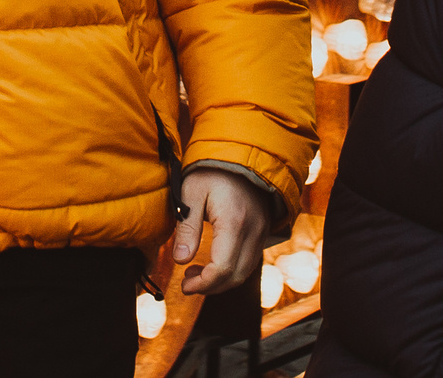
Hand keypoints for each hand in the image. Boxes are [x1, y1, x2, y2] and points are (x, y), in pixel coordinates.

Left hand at [171, 168, 273, 295]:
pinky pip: (250, 262)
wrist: (242, 154)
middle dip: (210, 287)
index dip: (203, 283)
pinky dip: (232, 271)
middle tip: (187, 283)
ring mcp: (261, 233)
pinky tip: (213, 264)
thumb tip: (180, 261)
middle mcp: (253, 232)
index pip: (222, 268)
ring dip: (221, 281)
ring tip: (196, 274)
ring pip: (245, 273)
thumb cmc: (212, 171)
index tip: (184, 285)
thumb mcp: (191, 192)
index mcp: (234, 222)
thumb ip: (187, 227)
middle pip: (235, 277)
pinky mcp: (262, 233)